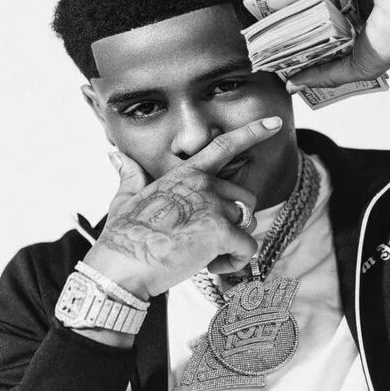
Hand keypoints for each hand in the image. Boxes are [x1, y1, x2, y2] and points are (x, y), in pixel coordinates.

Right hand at [81, 116, 283, 300]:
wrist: (120, 267)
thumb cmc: (122, 238)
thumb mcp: (124, 199)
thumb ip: (130, 175)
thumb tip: (115, 156)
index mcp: (184, 174)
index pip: (224, 146)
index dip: (252, 132)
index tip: (274, 123)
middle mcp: (202, 184)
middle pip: (245, 198)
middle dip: (233, 223)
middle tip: (204, 242)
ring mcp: (212, 206)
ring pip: (248, 224)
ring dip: (232, 245)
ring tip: (202, 255)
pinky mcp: (220, 232)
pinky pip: (247, 249)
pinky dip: (233, 262)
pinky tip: (208, 266)